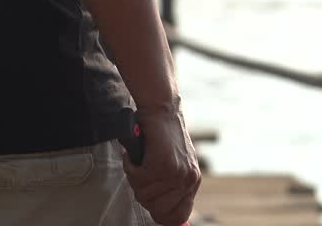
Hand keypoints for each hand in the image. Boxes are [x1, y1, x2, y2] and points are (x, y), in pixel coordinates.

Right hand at [124, 108, 200, 225]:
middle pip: (156, 209)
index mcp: (191, 181)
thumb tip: (156, 206)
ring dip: (134, 176)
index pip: (177, 217)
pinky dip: (130, 166)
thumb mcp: (173, 161)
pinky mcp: (163, 164)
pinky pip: (137, 179)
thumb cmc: (161, 132)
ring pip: (143, 193)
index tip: (149, 202)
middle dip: (142, 193)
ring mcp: (176, 173)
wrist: (162, 107)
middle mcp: (188, 180)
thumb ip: (169, 183)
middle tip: (140, 174)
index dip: (159, 213)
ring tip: (138, 160)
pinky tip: (135, 154)